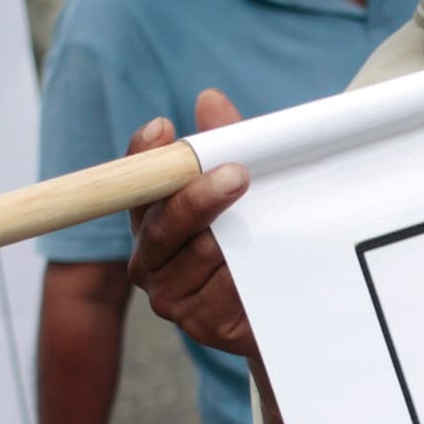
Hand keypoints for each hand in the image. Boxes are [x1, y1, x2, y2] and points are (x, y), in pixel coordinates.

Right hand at [126, 91, 253, 357]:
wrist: (287, 311)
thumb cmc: (256, 239)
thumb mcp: (248, 188)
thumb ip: (228, 146)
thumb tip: (209, 100)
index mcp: (152, 215)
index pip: (136, 179)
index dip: (144, 155)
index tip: (164, 128)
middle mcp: (150, 254)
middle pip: (161, 222)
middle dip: (196, 197)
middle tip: (237, 174)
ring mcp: (169, 293)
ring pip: (195, 256)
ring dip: (232, 240)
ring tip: (264, 227)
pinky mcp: (197, 324)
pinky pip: (219, 293)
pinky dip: (243, 277)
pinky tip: (263, 268)